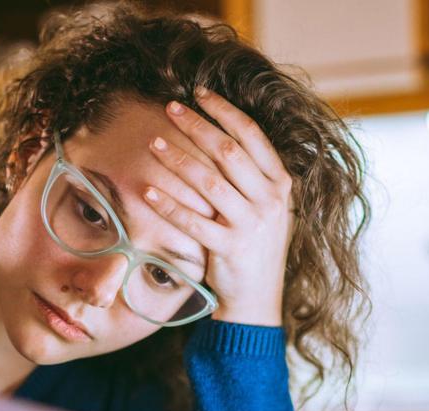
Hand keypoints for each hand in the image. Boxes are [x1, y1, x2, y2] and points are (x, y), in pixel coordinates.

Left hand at [143, 87, 293, 326]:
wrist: (258, 300)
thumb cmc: (254, 248)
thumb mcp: (266, 208)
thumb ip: (252, 176)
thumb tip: (219, 134)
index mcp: (280, 184)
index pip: (252, 136)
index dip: (224, 111)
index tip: (199, 94)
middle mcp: (270, 201)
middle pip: (228, 151)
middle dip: (197, 125)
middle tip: (170, 108)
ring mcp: (252, 225)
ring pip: (209, 182)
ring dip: (178, 159)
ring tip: (154, 143)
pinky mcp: (230, 249)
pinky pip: (193, 221)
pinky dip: (168, 205)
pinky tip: (147, 190)